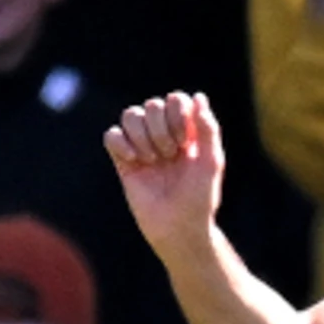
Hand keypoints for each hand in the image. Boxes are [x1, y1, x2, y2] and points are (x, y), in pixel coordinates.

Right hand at [106, 91, 230, 257]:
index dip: (177, 114)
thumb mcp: (211, 162)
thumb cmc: (200, 198)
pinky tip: (135, 162)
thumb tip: (198, 96)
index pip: (175, 100)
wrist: (178, 227)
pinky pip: (111, 135)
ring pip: (130, 115)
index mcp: (187, 131)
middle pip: (152, 105)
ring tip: (153, 161)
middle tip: (170, 155)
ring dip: (142, 136)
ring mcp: (142, 145)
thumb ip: (208, 129)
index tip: (185, 142)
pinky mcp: (123, 160)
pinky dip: (121, 144)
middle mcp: (164, 134)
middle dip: (161, 129)